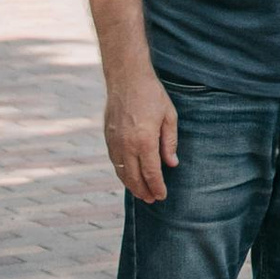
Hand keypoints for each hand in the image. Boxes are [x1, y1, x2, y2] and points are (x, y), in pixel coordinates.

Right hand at [104, 72, 178, 204]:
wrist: (126, 78)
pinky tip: (129, 176)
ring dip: (131, 185)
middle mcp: (127, 145)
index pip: (151, 173)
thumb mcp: (169, 116)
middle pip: (134, 177)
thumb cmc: (152, 95)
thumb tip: (172, 164)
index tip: (162, 196)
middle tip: (152, 200)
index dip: (157, 186)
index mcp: (144, 141)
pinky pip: (115, 162)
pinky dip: (122, 173)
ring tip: (141, 193)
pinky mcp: (108, 137)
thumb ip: (170, 142)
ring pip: (122, 172)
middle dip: (144, 191)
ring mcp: (115, 142)